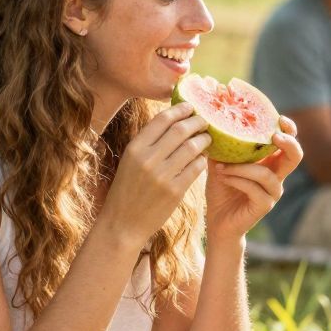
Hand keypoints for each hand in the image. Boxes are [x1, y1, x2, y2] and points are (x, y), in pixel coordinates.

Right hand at [103, 104, 211, 247]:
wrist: (123, 224)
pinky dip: (203, 159)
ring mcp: (162, 176)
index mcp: (135, 148)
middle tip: (205, 121)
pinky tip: (203, 158)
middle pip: (181, 130)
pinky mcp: (175, 191)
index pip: (162, 119)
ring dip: (204, 139)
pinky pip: (196, 167)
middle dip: (197, 121)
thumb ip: (148, 142)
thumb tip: (173, 119)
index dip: (180, 109)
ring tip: (207, 138)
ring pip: (193, 147)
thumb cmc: (127, 190)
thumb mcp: (130, 161)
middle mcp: (148, 159)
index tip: (191, 106)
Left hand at [204, 117, 300, 238]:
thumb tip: (212, 123)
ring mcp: (272, 193)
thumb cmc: (221, 192)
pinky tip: (223, 176)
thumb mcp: (221, 165)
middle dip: (288, 143)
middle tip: (274, 135)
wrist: (218, 224)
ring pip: (267, 174)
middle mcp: (276, 177)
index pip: (288, 144)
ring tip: (222, 166)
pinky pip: (255, 188)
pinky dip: (238, 180)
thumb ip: (222, 148)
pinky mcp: (264, 206)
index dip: (289, 130)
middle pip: (295, 156)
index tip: (280, 119)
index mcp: (270, 164)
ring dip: (243, 167)